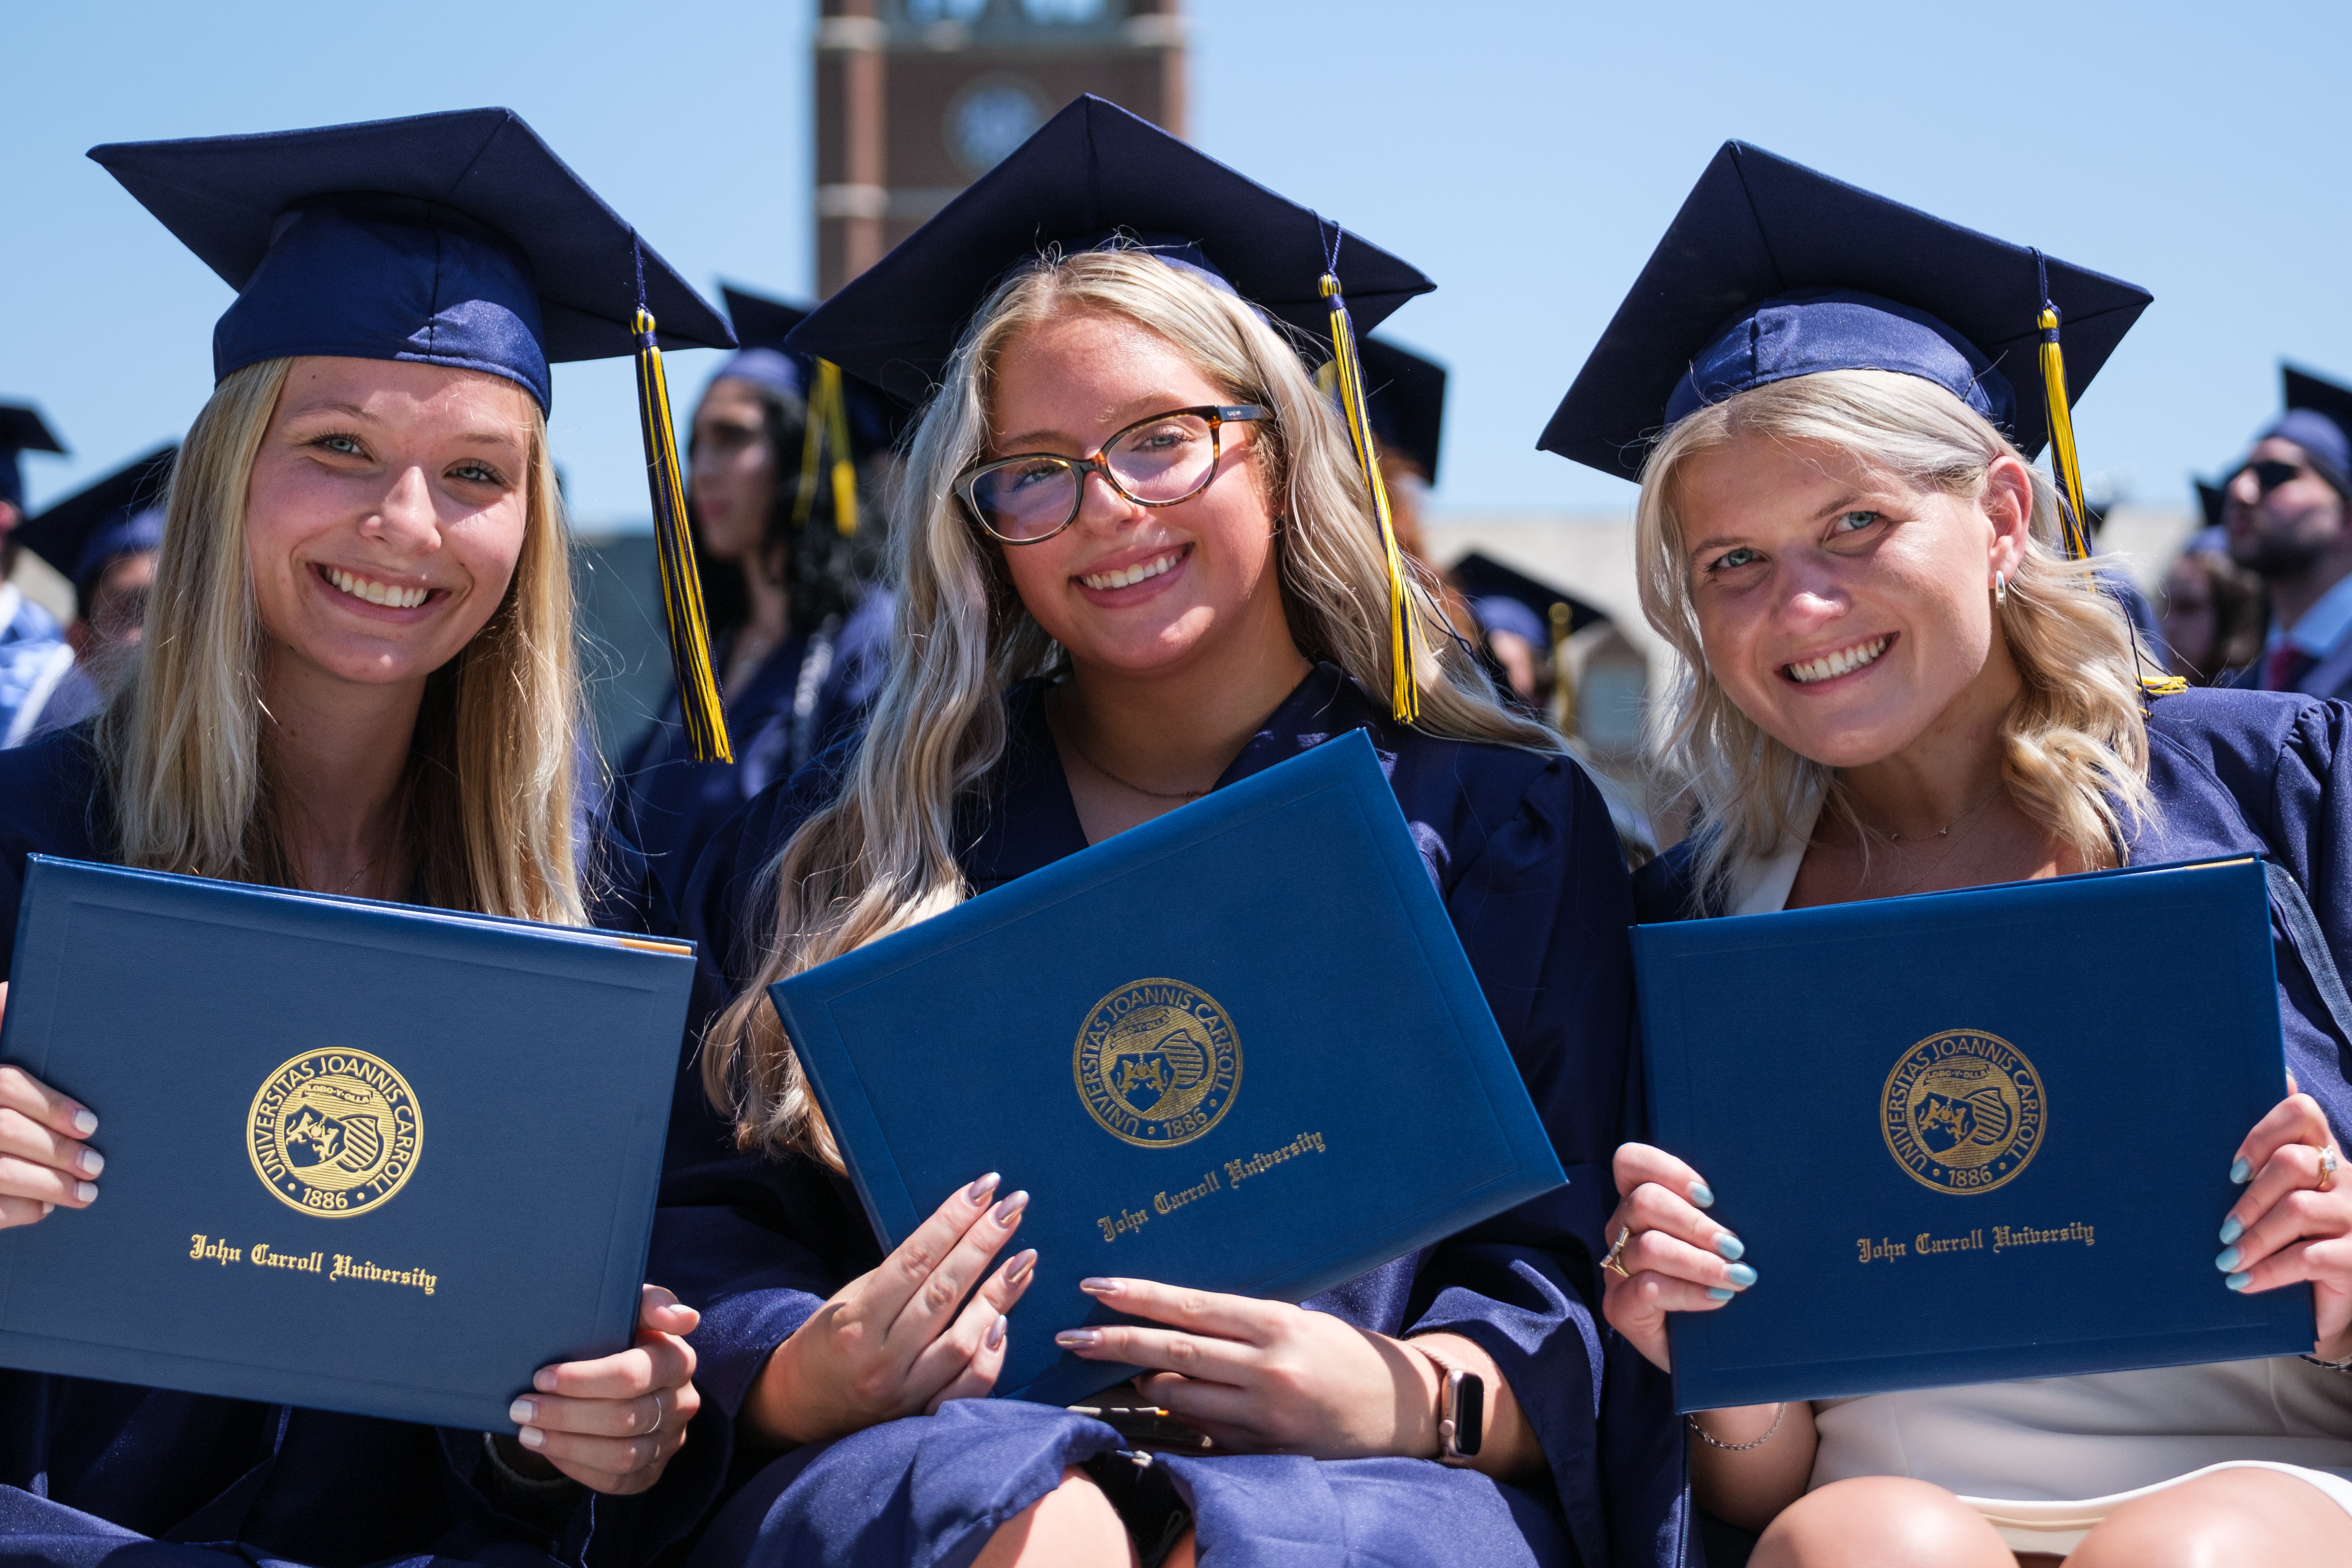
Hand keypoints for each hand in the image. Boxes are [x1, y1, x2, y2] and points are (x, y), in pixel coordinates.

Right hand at [0, 988, 104, 1228]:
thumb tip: (21, 991)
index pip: (8, 1086)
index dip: (51, 1106)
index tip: (91, 1123)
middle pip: (4, 1132)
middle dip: (56, 1151)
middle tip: (97, 1164)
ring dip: (45, 1186)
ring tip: (87, 1193)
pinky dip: (16, 1211)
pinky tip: (44, 1209)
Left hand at [503, 1285, 701, 1493]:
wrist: (620, 1373)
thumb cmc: (621, 1334)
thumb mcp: (632, 1308)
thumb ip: (654, 1302)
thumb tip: (685, 1319)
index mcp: (679, 1361)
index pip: (633, 1376)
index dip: (583, 1380)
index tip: (541, 1377)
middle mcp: (682, 1404)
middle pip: (624, 1418)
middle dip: (565, 1415)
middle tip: (521, 1408)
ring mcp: (670, 1441)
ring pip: (622, 1455)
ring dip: (568, 1445)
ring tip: (527, 1433)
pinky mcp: (653, 1471)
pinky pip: (617, 1481)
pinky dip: (578, 1468)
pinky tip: (550, 1450)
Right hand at [743, 1172, 1036, 1447]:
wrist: (800, 1406)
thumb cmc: (827, 1341)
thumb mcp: (848, 1300)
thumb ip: (897, 1278)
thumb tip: (956, 1238)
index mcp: (856, 1322)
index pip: (914, 1260)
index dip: (952, 1219)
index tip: (985, 1188)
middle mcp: (881, 1359)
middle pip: (943, 1292)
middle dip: (983, 1243)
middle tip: (1014, 1206)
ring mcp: (903, 1393)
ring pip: (962, 1341)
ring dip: (998, 1296)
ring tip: (1025, 1259)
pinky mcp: (919, 1418)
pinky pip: (967, 1388)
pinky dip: (991, 1356)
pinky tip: (1006, 1322)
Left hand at [1054, 1277, 1432, 1459]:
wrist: (1405, 1408)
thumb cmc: (1346, 1354)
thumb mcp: (1298, 1321)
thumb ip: (1240, 1323)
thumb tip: (1174, 1319)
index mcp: (1276, 1324)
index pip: (1190, 1307)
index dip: (1138, 1297)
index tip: (1093, 1287)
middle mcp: (1267, 1368)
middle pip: (1173, 1354)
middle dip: (1115, 1344)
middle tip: (1068, 1338)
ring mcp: (1266, 1416)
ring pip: (1179, 1401)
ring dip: (1140, 1388)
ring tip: (1111, 1375)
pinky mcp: (1267, 1452)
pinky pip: (1204, 1438)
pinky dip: (1174, 1425)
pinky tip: (1151, 1417)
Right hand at [1601, 1141, 1756, 1371]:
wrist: (1717, 1351)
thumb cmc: (1721, 1285)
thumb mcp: (1719, 1244)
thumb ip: (1720, 1217)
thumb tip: (1750, 1197)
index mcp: (1641, 1205)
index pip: (1630, 1163)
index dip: (1667, 1169)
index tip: (1710, 1196)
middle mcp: (1622, 1231)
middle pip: (1644, 1202)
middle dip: (1696, 1223)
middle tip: (1735, 1247)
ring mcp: (1618, 1270)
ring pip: (1649, 1246)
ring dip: (1700, 1261)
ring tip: (1737, 1277)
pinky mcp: (1620, 1307)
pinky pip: (1648, 1287)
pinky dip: (1688, 1291)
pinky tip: (1718, 1299)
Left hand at [2219, 1086, 2351, 1354]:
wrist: (2332, 1305)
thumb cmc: (2291, 1243)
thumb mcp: (2275, 1202)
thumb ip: (2258, 1167)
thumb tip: (2231, 1108)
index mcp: (2323, 1156)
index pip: (2302, 1113)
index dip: (2261, 1134)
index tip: (2233, 1171)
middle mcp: (2346, 1180)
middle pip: (2292, 1162)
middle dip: (2249, 1197)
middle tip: (2224, 1229)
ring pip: (2297, 1209)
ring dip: (2253, 1238)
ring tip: (2226, 1260)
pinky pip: (2308, 1257)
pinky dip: (2268, 1270)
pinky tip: (2242, 1282)